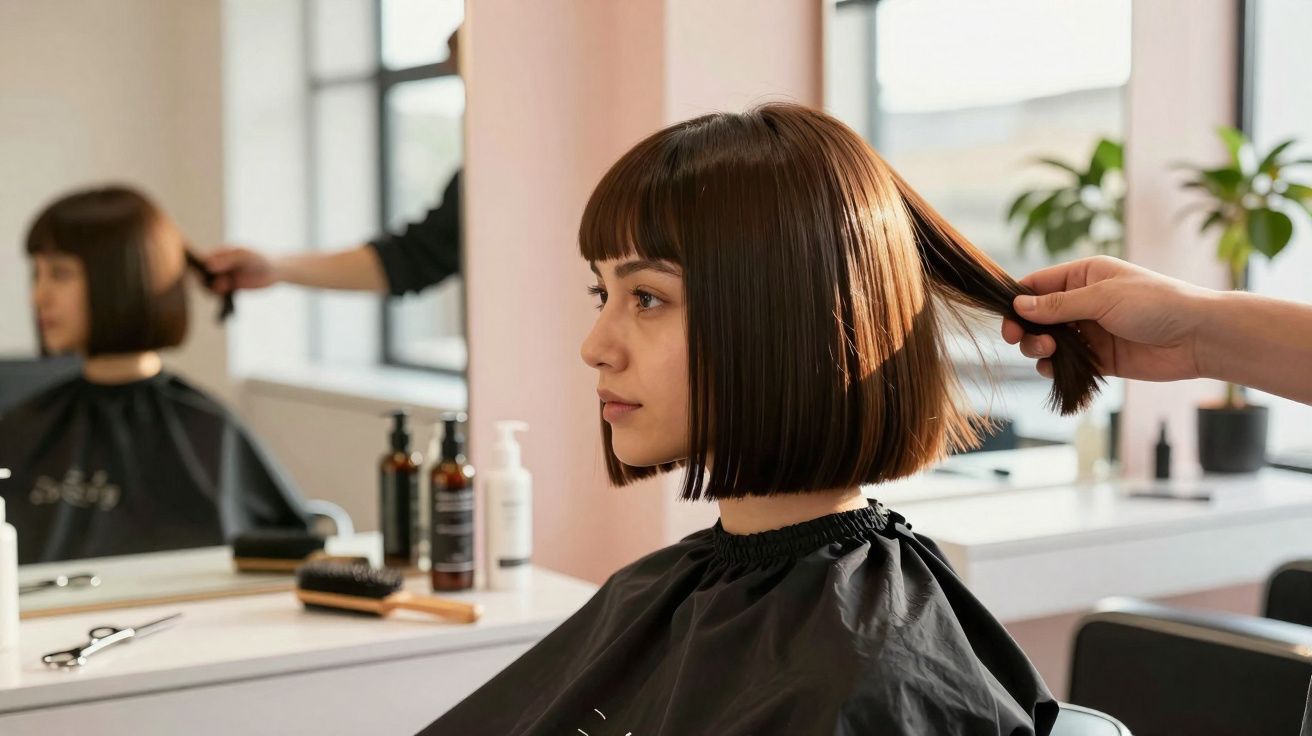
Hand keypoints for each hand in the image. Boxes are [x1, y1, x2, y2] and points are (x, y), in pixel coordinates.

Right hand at [203, 246, 279, 293]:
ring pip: (209, 286)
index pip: (202, 260)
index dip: (199, 268)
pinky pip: (219, 293)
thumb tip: (208, 266)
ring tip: (228, 286)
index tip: (204, 274)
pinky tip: (228, 293)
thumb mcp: (244, 256)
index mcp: (219, 254)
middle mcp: (219, 265)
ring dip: (213, 289)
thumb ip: (227, 260)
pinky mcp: (230, 288)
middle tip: (219, 282)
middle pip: (202, 275)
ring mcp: (224, 276)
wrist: (275, 271)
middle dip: (206, 281)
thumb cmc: (259, 258)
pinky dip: (219, 295)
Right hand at [1002, 256, 1215, 382]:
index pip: (1038, 285)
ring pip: (1049, 341)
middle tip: (1020, 339)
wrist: (1198, 337)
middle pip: (1038, 316)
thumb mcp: (1102, 298)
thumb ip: (1058, 305)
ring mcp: (1091, 331)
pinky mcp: (1099, 359)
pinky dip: (1054, 368)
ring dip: (1039, 348)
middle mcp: (1084, 302)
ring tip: (1049, 352)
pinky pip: (1066, 363)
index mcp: (1085, 276)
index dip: (1018, 300)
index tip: (1007, 318)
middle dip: (1026, 328)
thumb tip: (1019, 306)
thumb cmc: (1156, 304)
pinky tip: (1054, 369)